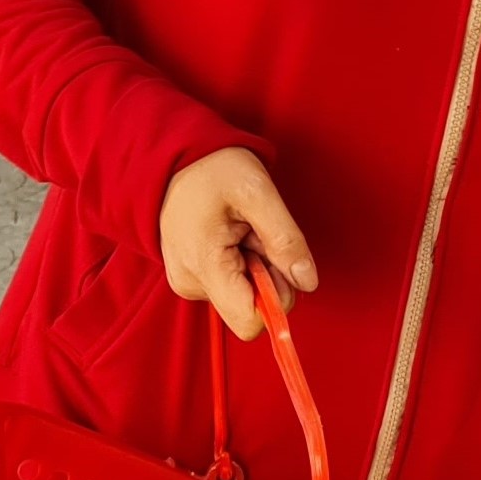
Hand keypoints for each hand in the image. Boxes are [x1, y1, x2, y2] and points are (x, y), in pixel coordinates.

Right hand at [159, 147, 318, 340]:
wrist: (172, 157)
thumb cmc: (214, 168)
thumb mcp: (258, 192)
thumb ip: (285, 239)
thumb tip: (308, 282)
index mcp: (203, 265)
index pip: (249, 322)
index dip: (275, 300)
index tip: (274, 261)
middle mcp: (190, 283)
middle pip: (251, 309)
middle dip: (267, 274)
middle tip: (256, 232)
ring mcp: (187, 282)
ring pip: (243, 295)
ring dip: (255, 264)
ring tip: (240, 227)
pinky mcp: (189, 277)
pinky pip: (229, 284)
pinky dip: (240, 261)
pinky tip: (230, 233)